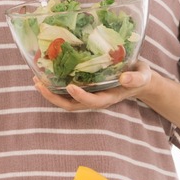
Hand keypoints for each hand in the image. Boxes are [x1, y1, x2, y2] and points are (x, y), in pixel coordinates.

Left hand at [34, 60, 153, 110]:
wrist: (138, 78)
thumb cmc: (140, 76)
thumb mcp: (143, 75)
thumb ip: (136, 77)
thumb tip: (125, 78)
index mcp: (109, 97)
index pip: (93, 102)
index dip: (81, 97)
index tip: (70, 86)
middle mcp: (96, 98)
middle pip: (73, 105)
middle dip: (55, 98)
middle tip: (39, 85)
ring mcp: (89, 95)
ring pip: (67, 100)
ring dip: (50, 93)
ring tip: (36, 80)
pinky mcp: (85, 88)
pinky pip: (67, 91)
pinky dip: (55, 86)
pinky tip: (46, 74)